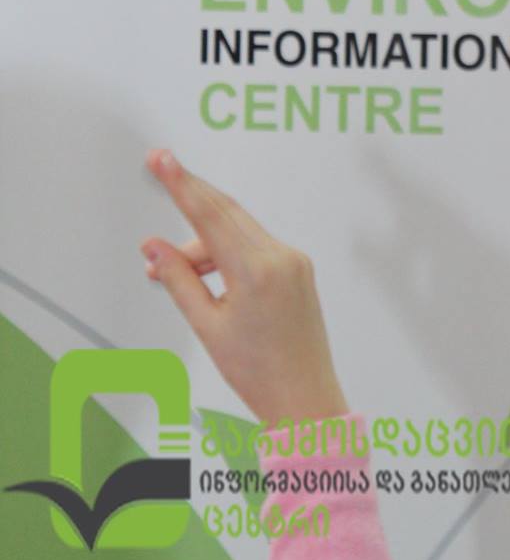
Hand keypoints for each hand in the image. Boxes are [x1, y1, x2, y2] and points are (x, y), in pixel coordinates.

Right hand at [140, 149, 348, 429]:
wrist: (304, 398)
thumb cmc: (258, 373)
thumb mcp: (207, 328)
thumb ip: (179, 280)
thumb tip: (156, 248)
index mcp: (257, 270)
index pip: (211, 214)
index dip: (182, 183)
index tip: (162, 160)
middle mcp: (281, 256)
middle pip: (227, 212)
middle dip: (190, 195)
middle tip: (160, 170)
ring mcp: (293, 260)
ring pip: (239, 230)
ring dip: (204, 240)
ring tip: (170, 267)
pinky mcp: (298, 268)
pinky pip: (256, 245)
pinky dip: (227, 251)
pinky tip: (204, 271)